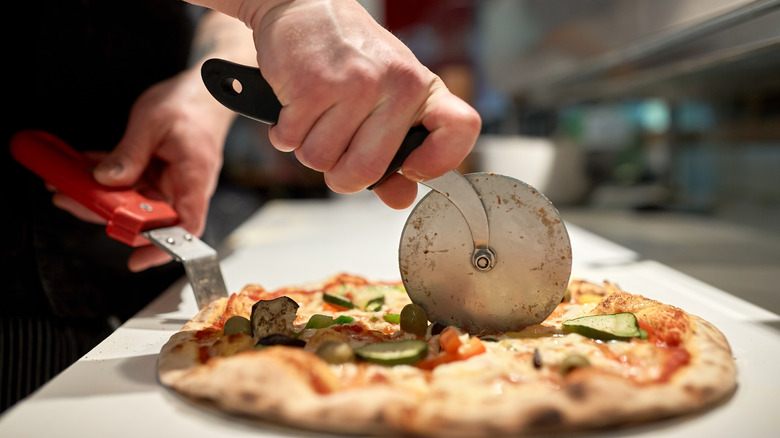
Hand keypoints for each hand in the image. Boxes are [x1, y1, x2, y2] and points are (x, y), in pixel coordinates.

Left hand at [53, 67, 233, 270]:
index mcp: (194, 178)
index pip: (186, 226)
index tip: (137, 260)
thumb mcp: (153, 122)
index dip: (163, 248)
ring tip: (67, 187)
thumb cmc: (191, 106)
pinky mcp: (157, 175)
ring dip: (101, 198)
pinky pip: (131, 186)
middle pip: (149, 218)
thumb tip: (106, 180)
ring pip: (134, 204)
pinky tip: (83, 171)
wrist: (206, 94)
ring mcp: (170, 184)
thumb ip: (129, 153)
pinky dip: (107, 181)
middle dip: (109, 216)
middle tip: (73, 202)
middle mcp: (184, 188)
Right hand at [241, 0, 480, 208]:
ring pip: (320, 161)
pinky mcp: (312, 84)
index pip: (460, 129)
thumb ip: (396, 154)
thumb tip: (400, 199)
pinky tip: (295, 106)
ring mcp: (355, 84)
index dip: (438, 164)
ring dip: (308, 150)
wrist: (306, 8)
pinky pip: (292, 142)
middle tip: (336, 152)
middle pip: (365, 172)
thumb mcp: (386, 98)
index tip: (412, 171)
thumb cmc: (349, 58)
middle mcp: (396, 84)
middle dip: (340, 176)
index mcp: (422, 88)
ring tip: (315, 117)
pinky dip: (285, 134)